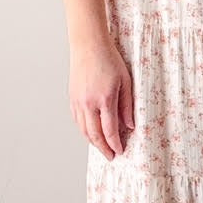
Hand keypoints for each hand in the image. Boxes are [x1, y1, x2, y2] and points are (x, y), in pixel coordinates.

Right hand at [69, 34, 134, 159]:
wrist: (88, 45)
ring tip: (102, 148)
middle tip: (110, 156)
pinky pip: (77, 120)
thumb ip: (127, 106)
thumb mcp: (125, 81)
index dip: (115, 144)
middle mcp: (88, 103)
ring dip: (92, 142)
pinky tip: (91, 133)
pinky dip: (84, 130)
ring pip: (83, 130)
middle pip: (94, 134)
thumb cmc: (109, 59)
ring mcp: (78, 101)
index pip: (109, 130)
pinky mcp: (72, 98)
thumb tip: (129, 126)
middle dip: (103, 148)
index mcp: (104, 99)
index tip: (119, 151)